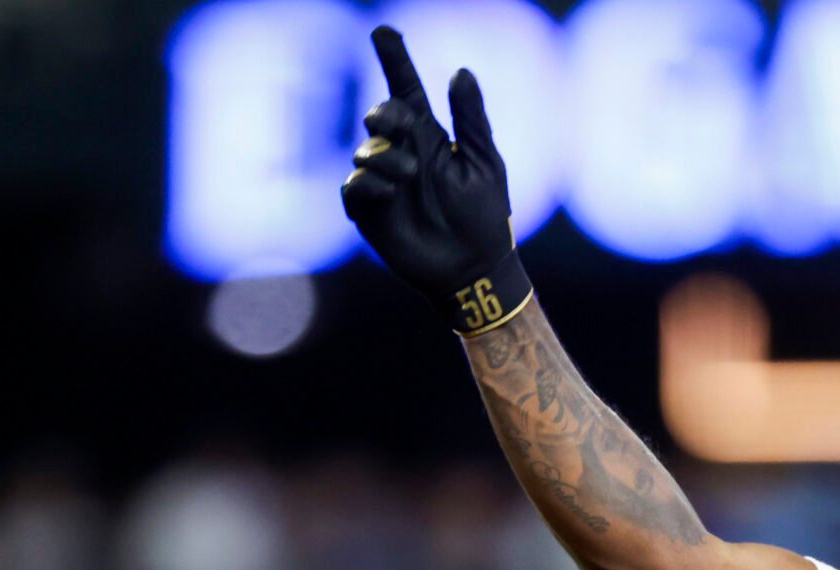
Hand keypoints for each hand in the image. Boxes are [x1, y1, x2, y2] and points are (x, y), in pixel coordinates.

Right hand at [340, 25, 530, 336]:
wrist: (474, 268)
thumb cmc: (485, 215)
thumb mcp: (484, 162)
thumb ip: (471, 118)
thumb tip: (461, 71)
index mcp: (430, 136)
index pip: (405, 90)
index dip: (394, 60)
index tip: (383, 32)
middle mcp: (402, 153)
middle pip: (379, 117)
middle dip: (382, 114)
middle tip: (390, 122)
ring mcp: (384, 182)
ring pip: (365, 152)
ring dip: (382, 156)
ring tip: (408, 175)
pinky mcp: (370, 212)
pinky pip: (354, 189)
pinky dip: (368, 186)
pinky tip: (391, 192)